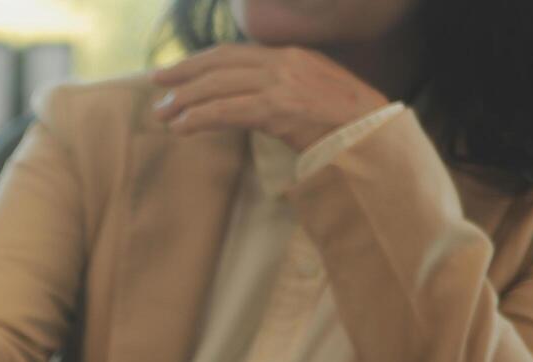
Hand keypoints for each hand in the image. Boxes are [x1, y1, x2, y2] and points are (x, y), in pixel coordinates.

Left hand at [150, 44, 388, 151]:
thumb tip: (254, 102)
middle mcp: (284, 62)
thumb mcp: (316, 94)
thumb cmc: (349, 125)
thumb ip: (286, 90)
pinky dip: (197, 118)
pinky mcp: (277, 109)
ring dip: (184, 100)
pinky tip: (180, 128)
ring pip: (217, 86)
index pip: (236, 53)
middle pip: (220, 62)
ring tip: (163, 114)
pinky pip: (225, 110)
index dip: (202, 61)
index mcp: (293, 55)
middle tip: (157, 84)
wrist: (375, 137)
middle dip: (184, 73)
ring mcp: (281, 84)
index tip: (179, 70)